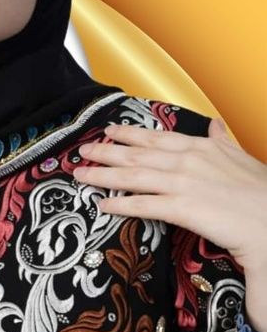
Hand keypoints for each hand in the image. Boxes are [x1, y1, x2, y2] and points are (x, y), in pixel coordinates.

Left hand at [72, 117, 266, 331]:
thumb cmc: (259, 191)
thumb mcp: (239, 155)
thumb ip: (222, 139)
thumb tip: (215, 124)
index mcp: (200, 146)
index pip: (156, 137)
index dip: (129, 134)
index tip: (108, 130)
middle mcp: (187, 160)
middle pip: (137, 154)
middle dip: (106, 151)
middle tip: (83, 151)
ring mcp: (183, 183)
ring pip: (133, 176)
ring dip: (103, 175)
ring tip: (81, 175)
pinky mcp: (182, 207)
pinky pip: (142, 205)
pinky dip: (119, 204)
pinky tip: (101, 205)